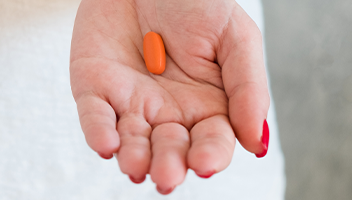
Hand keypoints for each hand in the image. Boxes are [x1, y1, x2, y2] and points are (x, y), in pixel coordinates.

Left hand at [70, 0, 268, 193]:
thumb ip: (247, 89)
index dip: (208, 156)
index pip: (211, 142)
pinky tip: (107, 145)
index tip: (203, 164)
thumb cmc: (197, 2)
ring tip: (135, 165)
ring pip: (130, 142)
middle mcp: (168, 112)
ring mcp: (129, 102)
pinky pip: (94, 116)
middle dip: (168, 164)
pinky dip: (98, 132)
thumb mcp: (235, 37)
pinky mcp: (94, 88)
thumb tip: (257, 143)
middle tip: (167, 175)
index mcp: (208, 106)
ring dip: (133, 157)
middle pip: (170, 150)